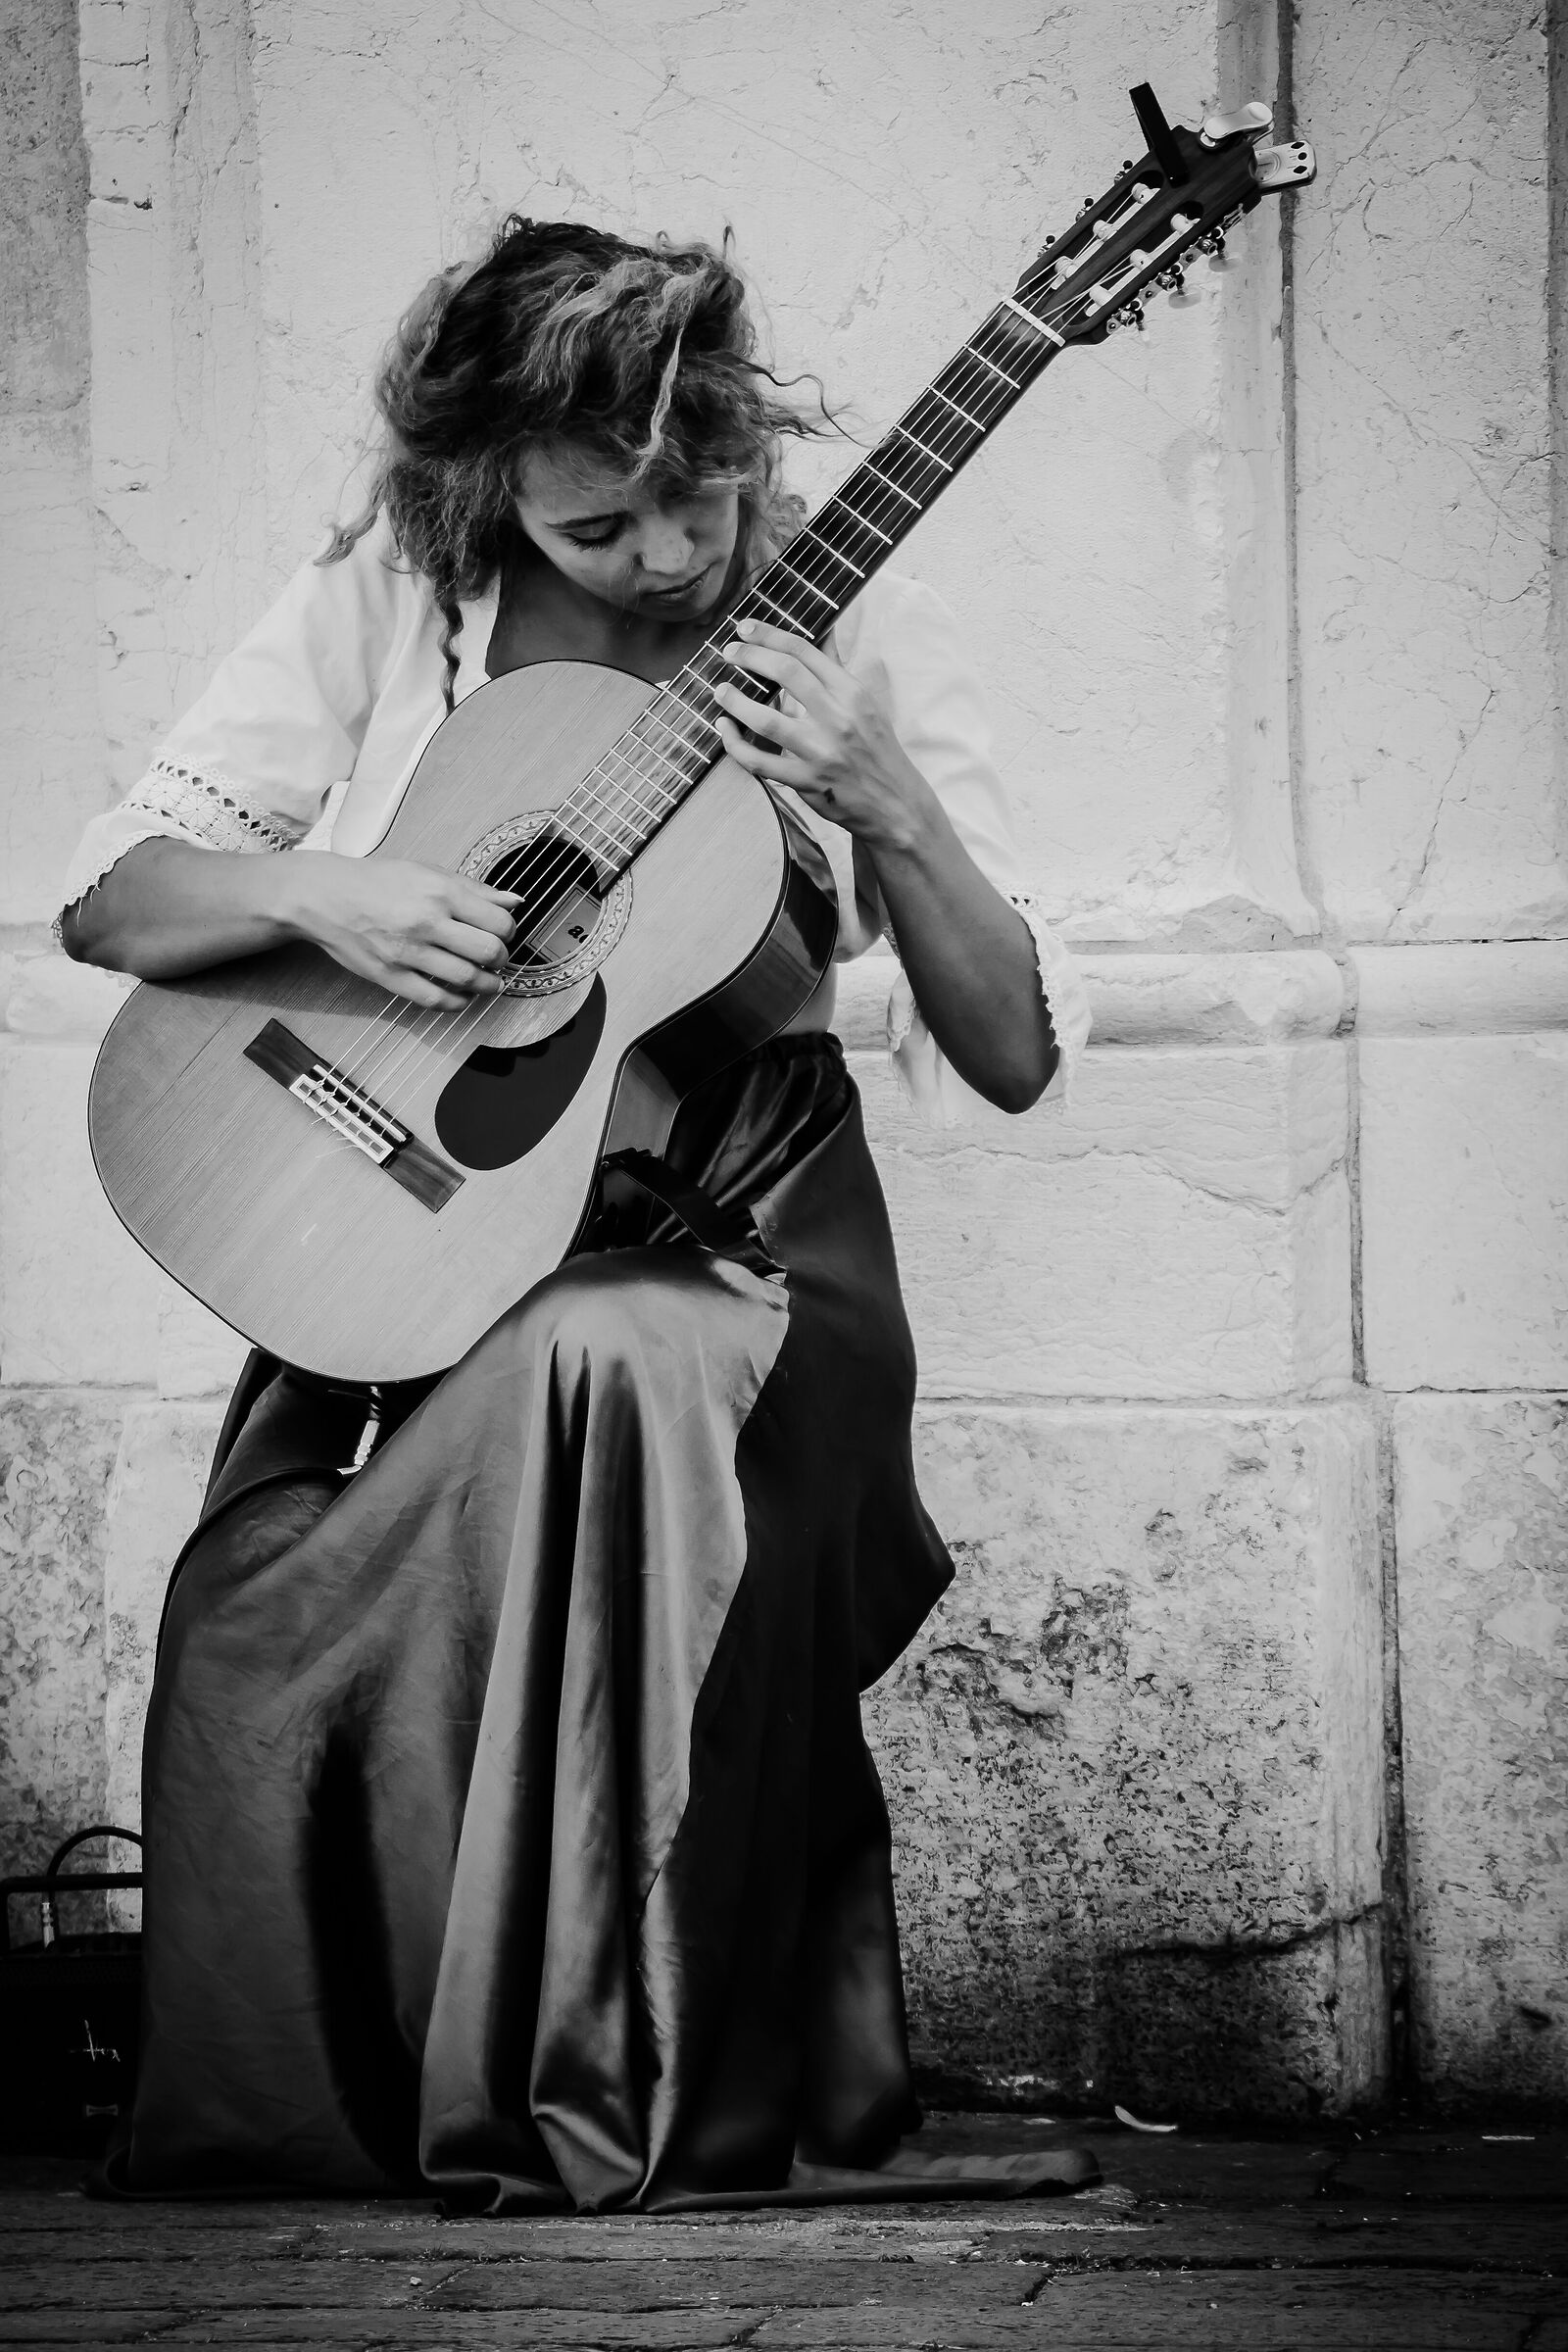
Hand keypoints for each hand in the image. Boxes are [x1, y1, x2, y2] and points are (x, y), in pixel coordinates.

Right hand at [284, 854, 519, 1009]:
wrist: (326, 897)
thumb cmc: (378, 882)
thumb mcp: (428, 872)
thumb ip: (475, 888)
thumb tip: (515, 901)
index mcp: (440, 892)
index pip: (498, 922)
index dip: (509, 932)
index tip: (504, 935)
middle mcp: (426, 921)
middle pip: (487, 952)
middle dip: (501, 959)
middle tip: (497, 959)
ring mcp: (407, 952)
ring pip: (466, 979)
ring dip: (487, 985)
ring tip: (490, 983)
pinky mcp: (391, 976)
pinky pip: (435, 1000)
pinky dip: (457, 1003)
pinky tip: (463, 997)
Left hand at [713, 620, 936, 851]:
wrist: (894, 802)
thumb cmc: (876, 748)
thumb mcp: (865, 703)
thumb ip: (836, 670)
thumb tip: (823, 633)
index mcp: (851, 692)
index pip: (804, 651)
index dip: (770, 635)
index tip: (746, 628)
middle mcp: (837, 718)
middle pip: (785, 674)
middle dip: (749, 657)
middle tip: (729, 652)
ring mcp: (820, 752)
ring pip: (765, 720)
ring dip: (735, 701)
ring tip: (721, 691)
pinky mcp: (806, 782)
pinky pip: (760, 762)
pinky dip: (735, 745)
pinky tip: (725, 729)